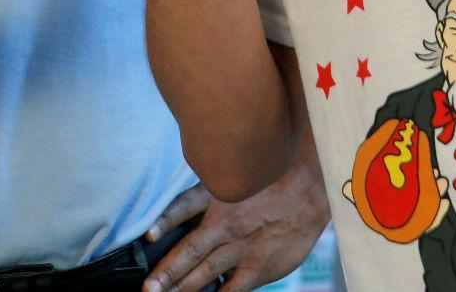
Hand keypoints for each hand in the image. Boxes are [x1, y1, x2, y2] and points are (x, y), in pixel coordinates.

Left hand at [144, 167, 327, 291]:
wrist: (308, 188)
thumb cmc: (269, 182)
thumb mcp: (235, 176)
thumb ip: (210, 192)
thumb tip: (184, 209)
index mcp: (216, 196)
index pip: (183, 208)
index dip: (163, 221)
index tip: (147, 237)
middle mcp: (225, 222)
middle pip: (189, 249)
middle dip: (166, 271)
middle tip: (148, 288)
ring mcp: (242, 246)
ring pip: (205, 272)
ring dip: (182, 287)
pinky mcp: (259, 266)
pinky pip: (234, 288)